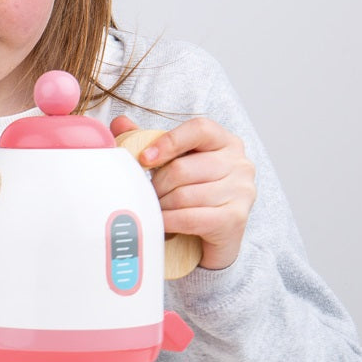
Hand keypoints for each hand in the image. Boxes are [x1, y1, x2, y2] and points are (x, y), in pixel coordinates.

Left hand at [110, 115, 256, 270]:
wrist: (213, 238)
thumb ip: (149, 141)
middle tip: (146, 195)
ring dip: (161, 205)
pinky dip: (169, 221)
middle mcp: (240, 164)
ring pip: (184, 195)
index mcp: (225, 142)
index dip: (168, 142)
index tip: (144, 159)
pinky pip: (190, 218)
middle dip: (157, 185)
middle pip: (184, 168)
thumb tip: (120, 123)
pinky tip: (161, 223)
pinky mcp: (235, 219)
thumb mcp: (173, 163)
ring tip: (154, 210)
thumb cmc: (193, 195)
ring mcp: (241, 191)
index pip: (199, 129)